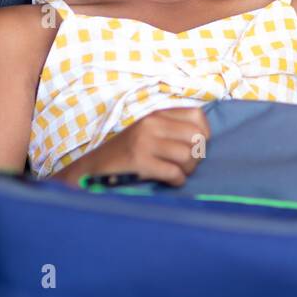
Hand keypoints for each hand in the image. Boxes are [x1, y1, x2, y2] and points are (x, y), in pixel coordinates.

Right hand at [60, 107, 210, 186]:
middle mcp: (151, 124)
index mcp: (156, 115)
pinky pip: (174, 172)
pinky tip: (168, 182)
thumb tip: (203, 140)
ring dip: (187, 170)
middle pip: (197, 136)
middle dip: (198, 156)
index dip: (203, 134)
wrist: (92, 170)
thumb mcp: (149, 134)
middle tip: (186, 166)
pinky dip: (176, 181)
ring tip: (176, 174)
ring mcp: (144, 141)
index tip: (194, 148)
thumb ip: (172, 131)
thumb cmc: (126, 155)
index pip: (197, 116)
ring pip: (187, 155)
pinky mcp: (139, 160)